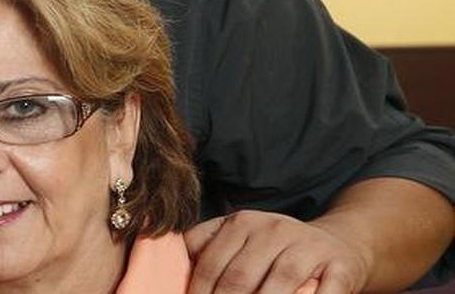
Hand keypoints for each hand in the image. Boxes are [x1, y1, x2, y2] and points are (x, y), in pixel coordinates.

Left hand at [185, 210, 370, 293]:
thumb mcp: (241, 237)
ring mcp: (308, 247)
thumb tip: (171, 266)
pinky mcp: (339, 267)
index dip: (198, 291)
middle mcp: (274, 229)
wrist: (339, 243)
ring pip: (278, 285)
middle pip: (240, 277)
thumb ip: (208, 246)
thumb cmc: (276, 248)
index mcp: (243, 222)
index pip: (211, 262)